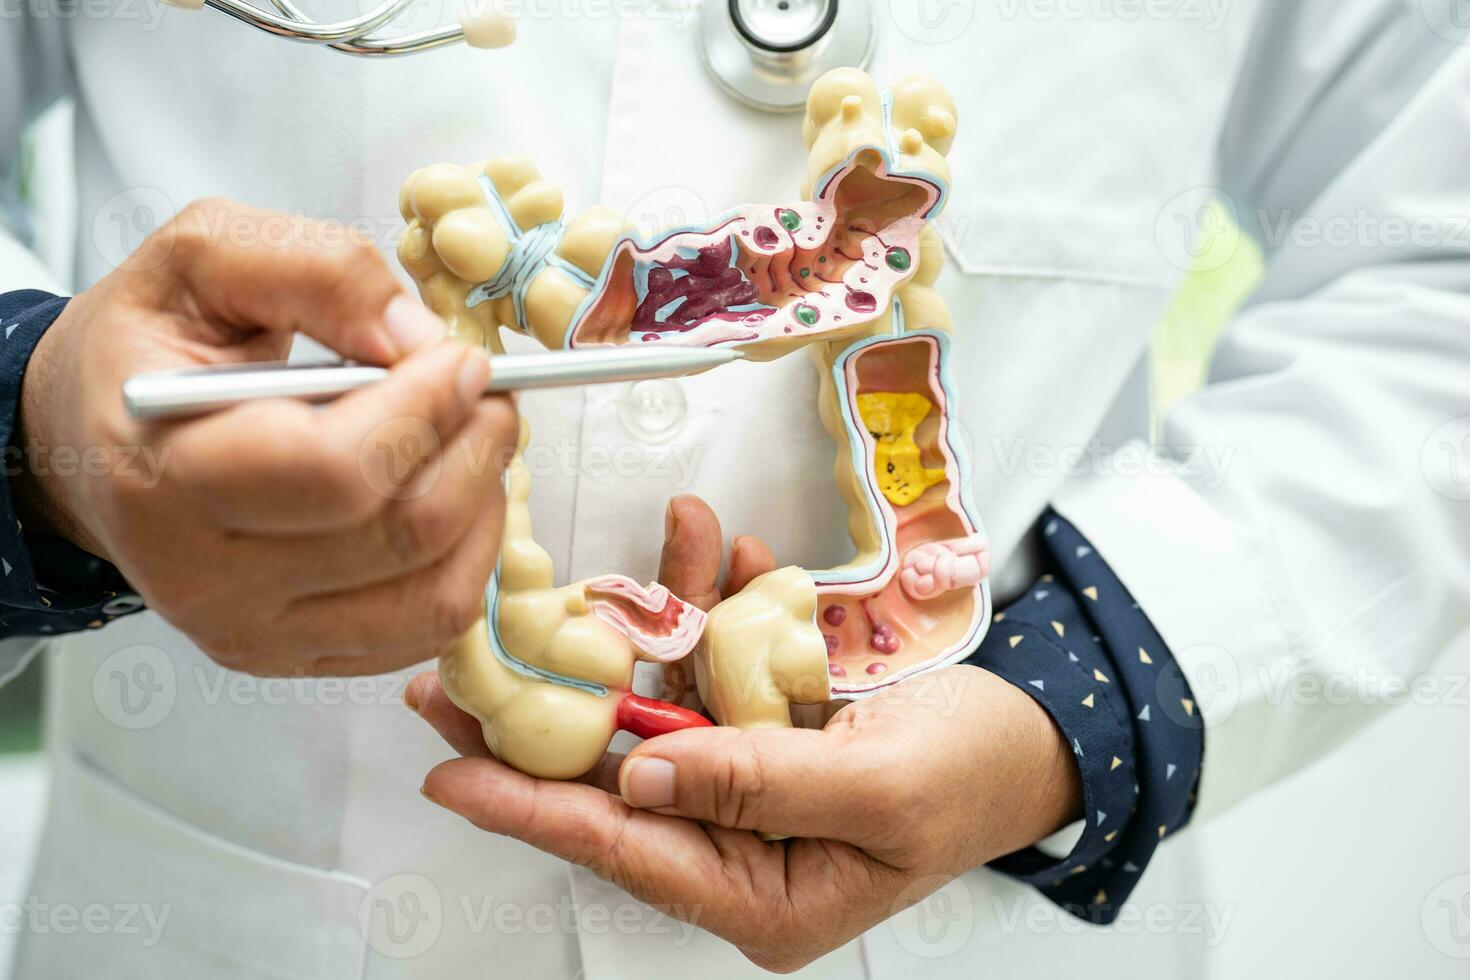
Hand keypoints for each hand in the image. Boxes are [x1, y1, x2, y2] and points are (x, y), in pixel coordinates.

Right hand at [13, 199, 516, 674]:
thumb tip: (418, 338)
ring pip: (432, 596)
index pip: (336, 471)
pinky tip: (453, 496)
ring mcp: (251, 633)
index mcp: (162, 471)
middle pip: (400, 534)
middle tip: (490, 394)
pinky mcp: (296, 656)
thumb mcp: (204, 257)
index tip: (464, 361)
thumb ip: (316, 271)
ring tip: (473, 440)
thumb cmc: (148, 347)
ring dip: (485, 506)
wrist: (92, 441)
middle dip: (474, 450)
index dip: (425, 411)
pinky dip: (469, 558)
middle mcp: (199, 576)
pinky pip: (428, 628)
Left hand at [408, 495, 1080, 972]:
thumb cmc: (978, 778)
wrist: (1043, 733)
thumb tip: (641, 777)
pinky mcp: (768, 720)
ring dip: (669, 610)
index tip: (448, 773)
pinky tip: (730, 551)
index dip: (529, 805)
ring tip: (675, 534)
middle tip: (467, 664)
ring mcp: (749, 775)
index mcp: (759, 893)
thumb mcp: (880, 793)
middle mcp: (739, 840)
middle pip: (619, 771)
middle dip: (557, 702)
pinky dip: (723, 599)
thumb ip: (757, 788)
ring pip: (669, 695)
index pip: (622, 846)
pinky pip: (721, 658)